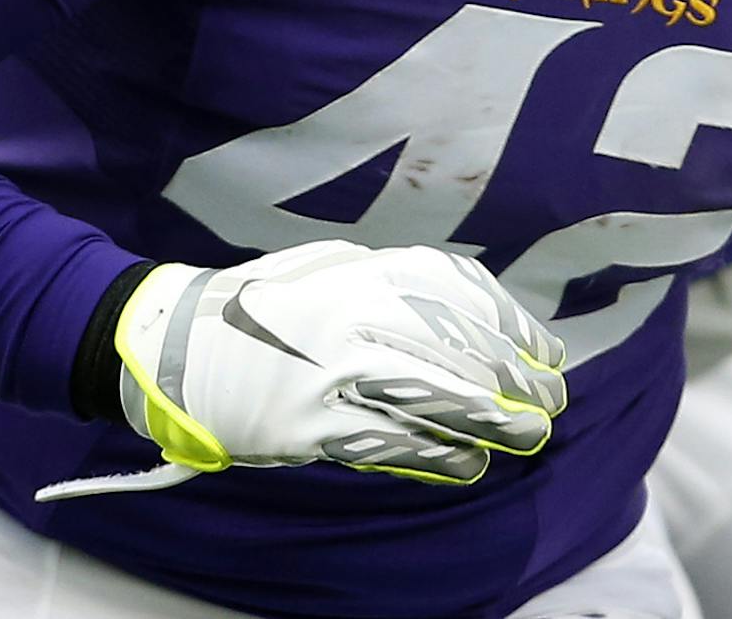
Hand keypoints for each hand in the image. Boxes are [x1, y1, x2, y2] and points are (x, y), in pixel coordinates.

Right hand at [37, 241, 567, 500]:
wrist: (180, 343)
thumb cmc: (270, 303)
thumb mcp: (336, 267)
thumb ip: (396, 285)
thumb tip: (476, 317)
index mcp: (368, 272)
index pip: (467, 296)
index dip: (517, 328)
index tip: (547, 353)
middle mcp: (358, 315)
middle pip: (462, 349)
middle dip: (517, 381)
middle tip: (551, 404)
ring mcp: (335, 371)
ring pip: (436, 398)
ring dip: (491, 421)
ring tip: (528, 437)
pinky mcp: (312, 423)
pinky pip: (390, 442)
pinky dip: (436, 454)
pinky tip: (468, 463)